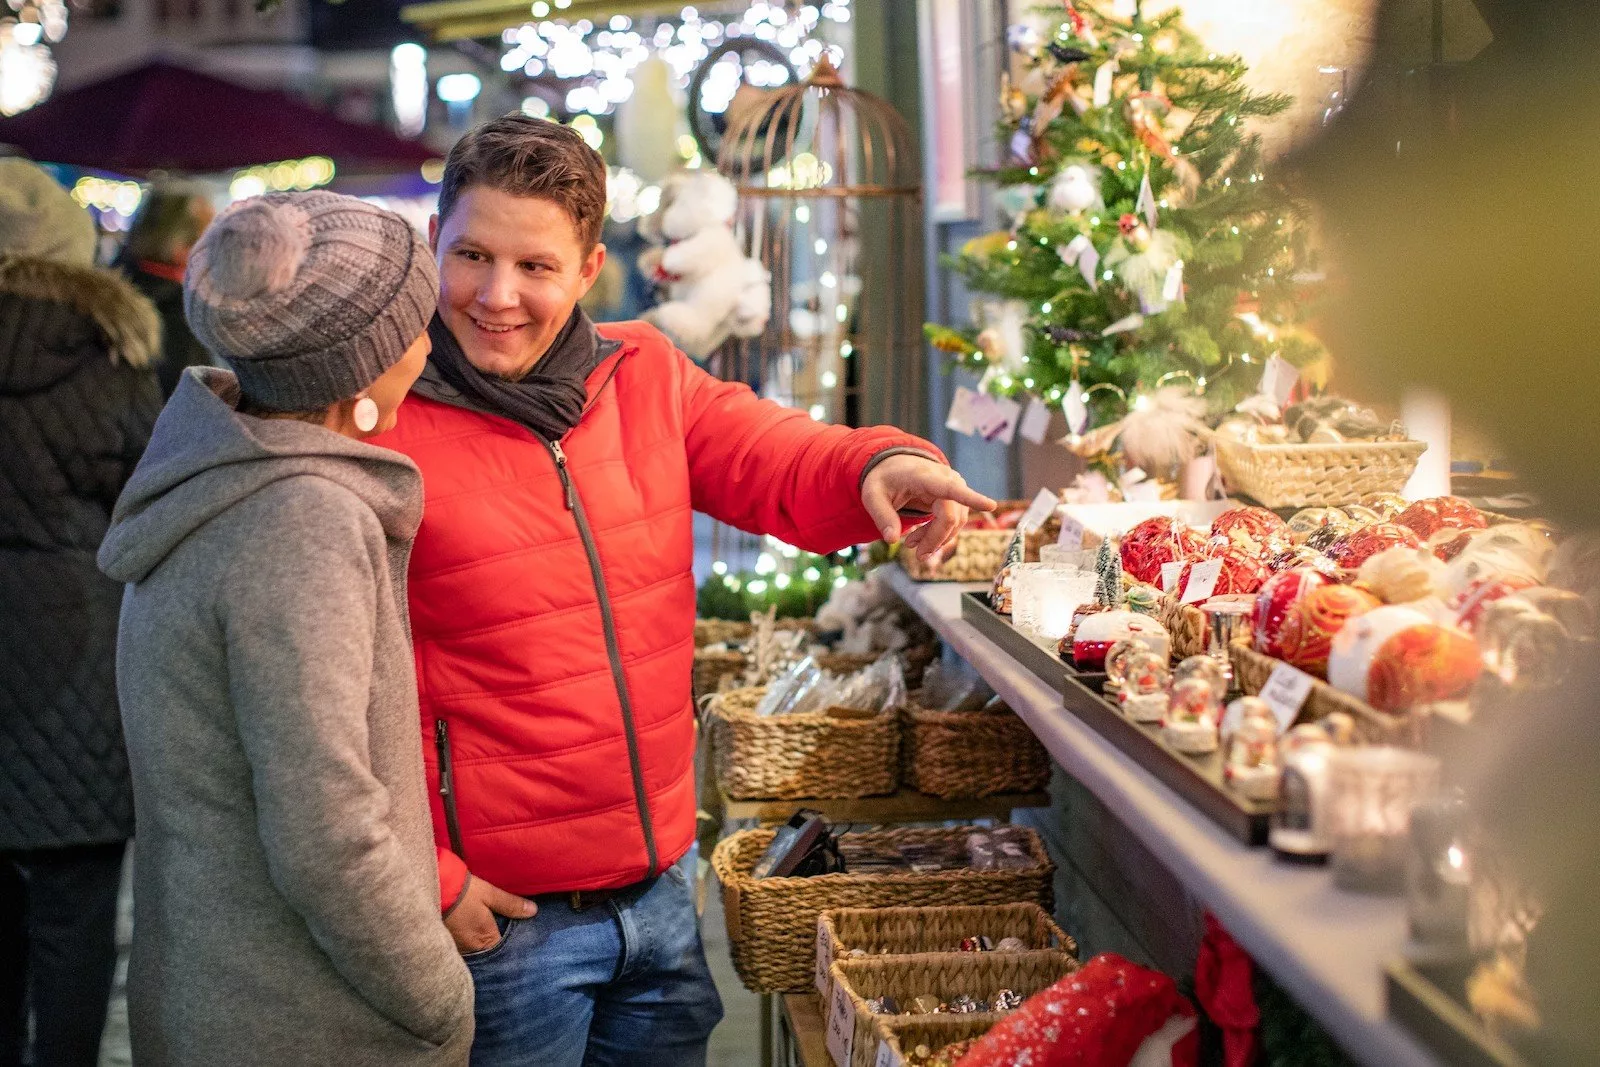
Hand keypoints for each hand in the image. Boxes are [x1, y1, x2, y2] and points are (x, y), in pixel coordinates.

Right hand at [444, 874, 537, 953]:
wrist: (432, 887)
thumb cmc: (462, 891)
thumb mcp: (490, 894)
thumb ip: (511, 905)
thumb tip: (533, 911)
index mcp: (484, 940)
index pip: (503, 949)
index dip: (512, 942)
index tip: (520, 934)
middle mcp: (470, 949)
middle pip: (488, 951)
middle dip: (496, 943)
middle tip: (505, 930)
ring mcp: (456, 947)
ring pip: (474, 948)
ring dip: (480, 940)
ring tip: (488, 927)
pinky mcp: (445, 941)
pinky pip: (462, 944)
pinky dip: (468, 938)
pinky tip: (470, 928)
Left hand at [861, 454, 995, 561]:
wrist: (894, 466)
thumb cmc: (883, 479)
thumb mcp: (872, 496)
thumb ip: (881, 516)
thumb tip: (892, 539)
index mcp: (925, 476)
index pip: (952, 488)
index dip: (972, 498)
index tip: (991, 505)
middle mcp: (946, 480)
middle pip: (950, 517)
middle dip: (935, 539)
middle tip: (916, 555)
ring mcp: (953, 488)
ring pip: (955, 522)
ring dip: (936, 539)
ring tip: (912, 545)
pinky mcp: (954, 498)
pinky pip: (954, 521)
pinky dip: (939, 535)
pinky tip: (921, 540)